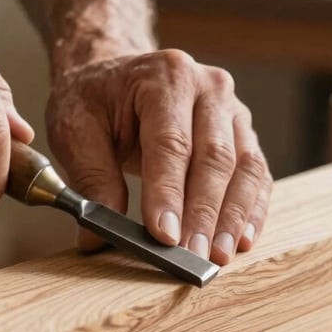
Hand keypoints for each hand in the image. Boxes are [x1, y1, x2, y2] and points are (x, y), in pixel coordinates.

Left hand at [45, 49, 271, 264]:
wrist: (111, 75)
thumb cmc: (94, 99)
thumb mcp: (75, 130)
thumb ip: (91, 180)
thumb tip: (97, 235)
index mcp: (165, 77)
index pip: (171, 143)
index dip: (169, 193)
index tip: (165, 235)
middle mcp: (208, 87)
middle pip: (214, 157)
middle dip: (204, 212)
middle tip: (192, 256)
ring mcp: (232, 109)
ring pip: (244, 167)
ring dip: (233, 217)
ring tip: (219, 256)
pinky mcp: (243, 133)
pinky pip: (256, 174)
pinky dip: (251, 210)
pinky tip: (241, 240)